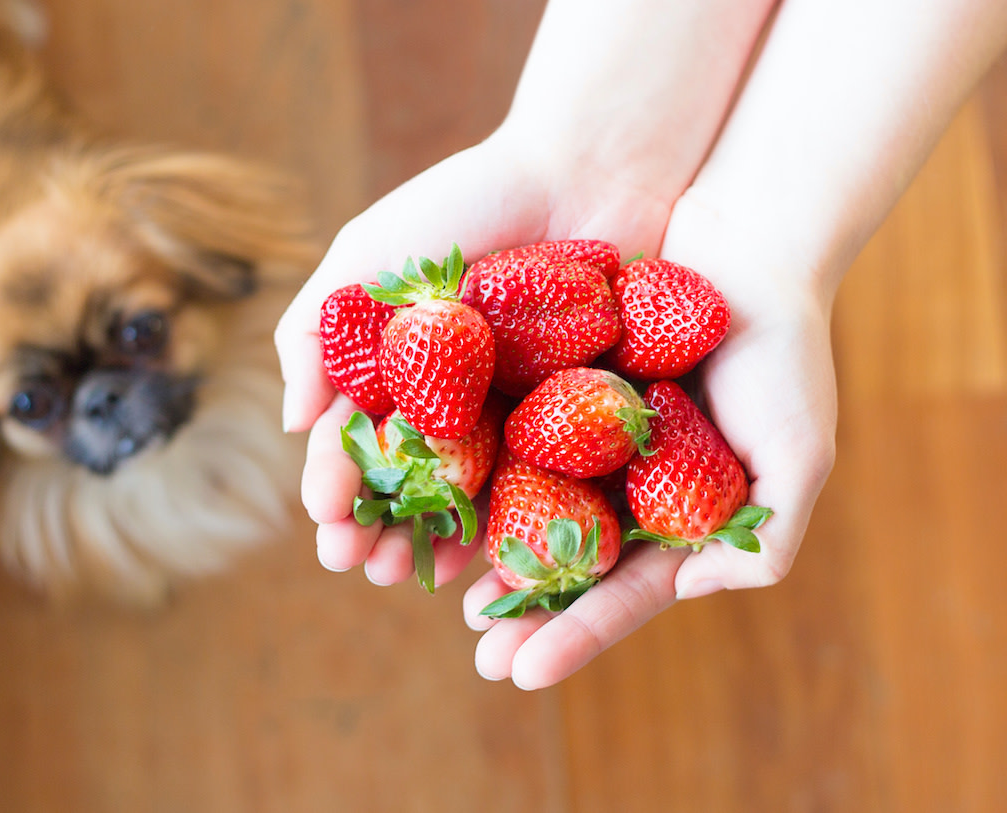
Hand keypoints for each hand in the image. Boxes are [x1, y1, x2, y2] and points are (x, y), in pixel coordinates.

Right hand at [277, 133, 673, 587]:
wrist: (588, 168)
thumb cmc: (470, 201)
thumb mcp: (369, 254)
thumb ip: (317, 332)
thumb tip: (292, 427)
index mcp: (401, 372)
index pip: (360, 443)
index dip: (339, 486)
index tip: (327, 523)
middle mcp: (456, 403)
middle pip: (412, 484)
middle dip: (383, 528)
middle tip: (367, 565)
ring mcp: (518, 416)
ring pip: (474, 498)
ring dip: (440, 541)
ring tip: (417, 575)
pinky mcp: (583, 422)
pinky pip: (547, 487)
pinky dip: (521, 523)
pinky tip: (498, 557)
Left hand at [463, 196, 838, 687]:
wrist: (746, 242)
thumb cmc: (783, 352)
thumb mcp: (798, 454)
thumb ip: (767, 540)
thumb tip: (695, 591)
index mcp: (674, 515)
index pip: (621, 589)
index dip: (576, 632)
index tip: (523, 672)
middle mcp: (621, 486)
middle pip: (564, 564)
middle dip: (522, 613)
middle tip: (478, 658)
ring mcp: (582, 440)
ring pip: (522, 507)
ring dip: (481, 555)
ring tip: (440, 596)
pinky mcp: (548, 385)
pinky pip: (501, 433)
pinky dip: (469, 469)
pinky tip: (432, 500)